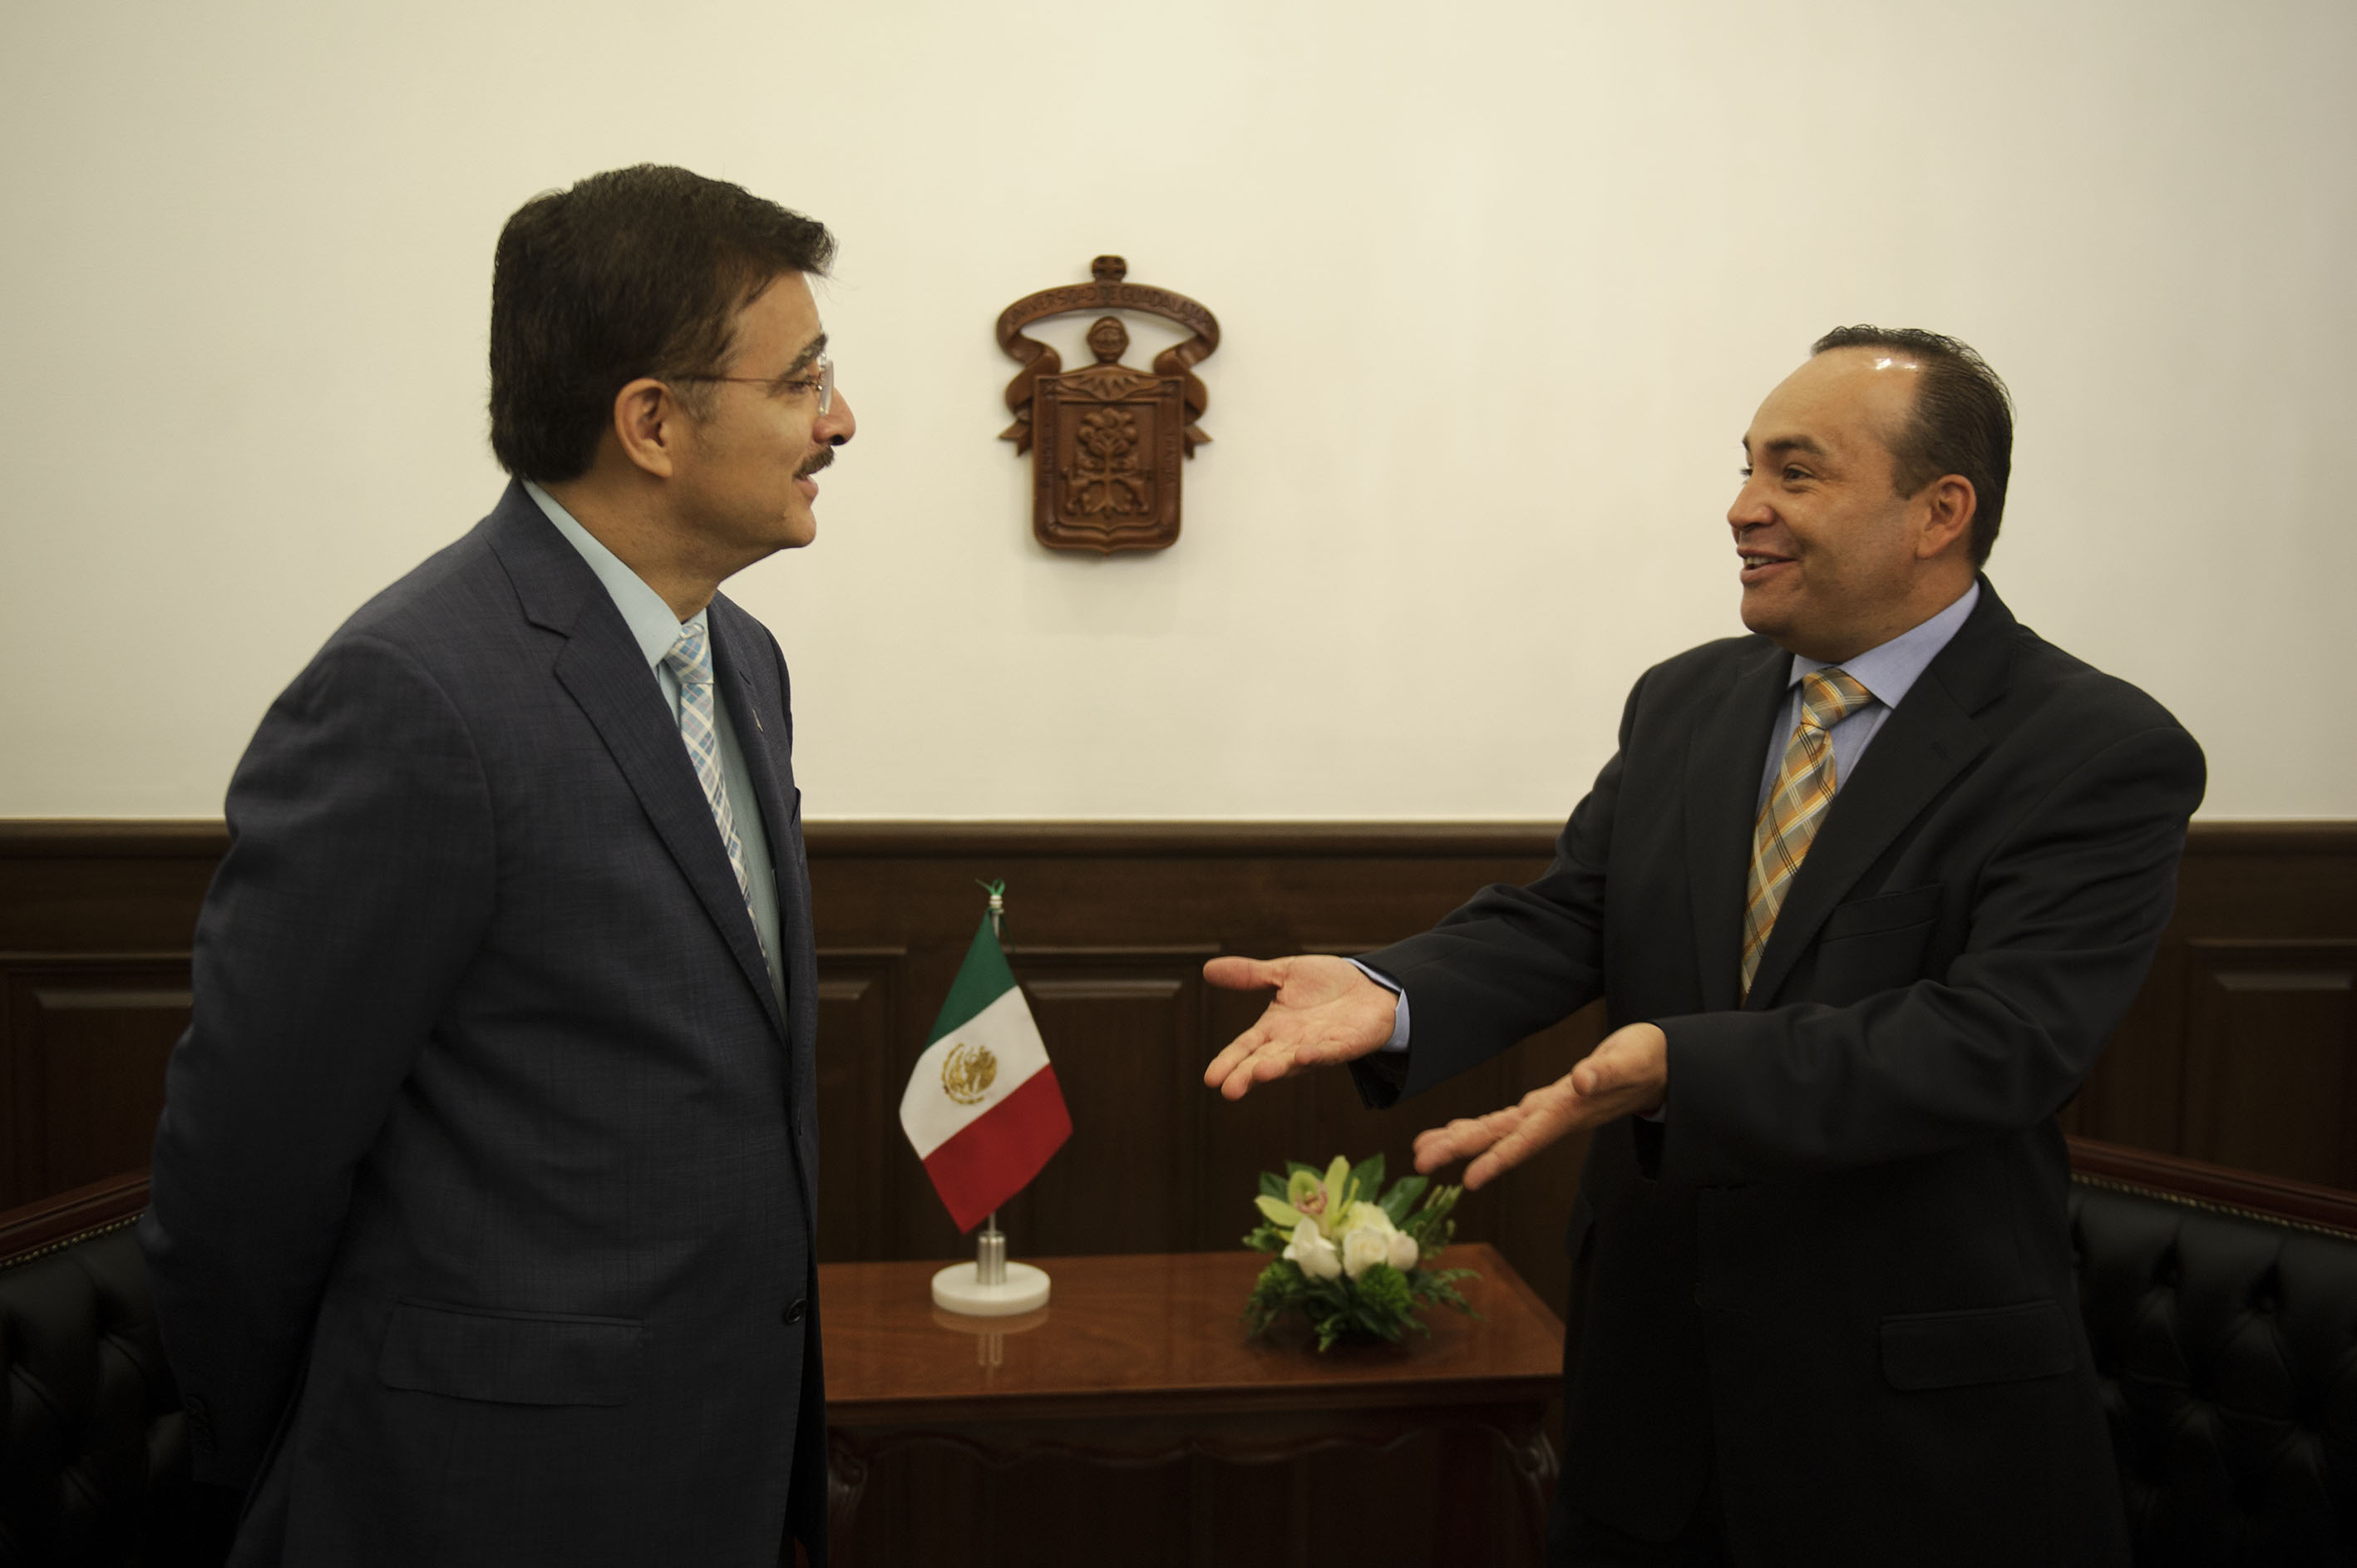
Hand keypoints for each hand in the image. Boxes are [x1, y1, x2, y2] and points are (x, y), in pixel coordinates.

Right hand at [1201, 955, 1399, 1100]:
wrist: (1371, 985)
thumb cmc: (1327, 984)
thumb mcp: (1284, 973)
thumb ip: (1250, 975)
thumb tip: (1207, 969)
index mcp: (1274, 1028)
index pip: (1245, 1047)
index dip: (1228, 1062)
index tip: (1210, 1079)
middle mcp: (1292, 1043)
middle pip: (1264, 1061)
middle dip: (1247, 1075)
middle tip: (1228, 1090)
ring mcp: (1318, 1047)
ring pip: (1293, 1061)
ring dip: (1278, 1068)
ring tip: (1260, 1073)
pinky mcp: (1345, 1045)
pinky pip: (1330, 1052)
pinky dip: (1317, 1055)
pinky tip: (1303, 1055)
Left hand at [1411, 1021, 1667, 1189]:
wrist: (1661, 1066)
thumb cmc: (1647, 1060)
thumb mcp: (1628, 1061)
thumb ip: (1605, 1073)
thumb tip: (1581, 1080)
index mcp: (1568, 1111)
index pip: (1527, 1139)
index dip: (1498, 1158)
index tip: (1469, 1180)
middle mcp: (1552, 1116)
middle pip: (1500, 1137)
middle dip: (1459, 1149)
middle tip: (1419, 1162)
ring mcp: (1549, 1112)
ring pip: (1498, 1130)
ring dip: (1461, 1140)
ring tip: (1422, 1151)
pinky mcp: (1549, 1102)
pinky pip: (1507, 1119)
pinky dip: (1480, 1127)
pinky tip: (1457, 1132)